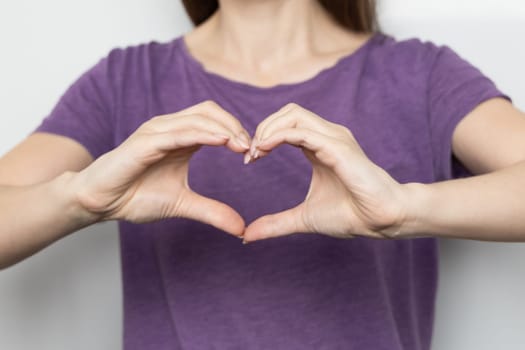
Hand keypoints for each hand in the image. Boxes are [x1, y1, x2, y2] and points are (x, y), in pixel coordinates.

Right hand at [72, 100, 250, 236]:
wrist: (101, 203)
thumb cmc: (136, 197)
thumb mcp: (183, 204)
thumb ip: (212, 211)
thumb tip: (242, 228)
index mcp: (181, 138)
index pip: (216, 121)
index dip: (237, 133)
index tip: (254, 155)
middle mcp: (170, 128)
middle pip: (211, 112)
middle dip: (235, 127)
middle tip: (252, 149)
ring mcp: (157, 132)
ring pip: (198, 118)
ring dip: (224, 129)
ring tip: (243, 146)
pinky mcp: (145, 141)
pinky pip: (178, 132)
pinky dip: (202, 134)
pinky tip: (221, 142)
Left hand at [243, 103, 409, 241]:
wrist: (380, 221)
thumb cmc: (350, 215)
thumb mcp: (303, 218)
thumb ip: (276, 223)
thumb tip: (248, 235)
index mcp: (319, 146)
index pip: (287, 124)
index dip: (264, 136)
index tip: (251, 160)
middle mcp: (327, 136)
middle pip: (288, 112)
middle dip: (264, 126)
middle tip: (251, 153)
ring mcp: (333, 138)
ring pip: (294, 114)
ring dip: (268, 129)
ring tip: (256, 151)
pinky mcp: (338, 147)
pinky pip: (302, 132)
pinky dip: (279, 136)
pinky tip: (265, 149)